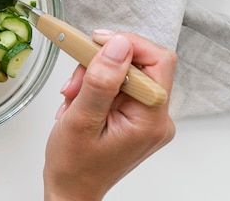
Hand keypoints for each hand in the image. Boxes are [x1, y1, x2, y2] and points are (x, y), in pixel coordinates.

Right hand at [43, 31, 175, 200]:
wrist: (71, 189)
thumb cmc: (73, 164)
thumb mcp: (81, 119)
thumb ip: (101, 81)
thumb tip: (118, 45)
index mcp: (151, 120)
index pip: (157, 61)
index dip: (127, 45)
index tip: (95, 42)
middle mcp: (157, 118)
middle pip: (138, 65)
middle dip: (100, 66)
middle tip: (74, 82)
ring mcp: (147, 118)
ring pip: (124, 74)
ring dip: (93, 78)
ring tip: (71, 98)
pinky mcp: (135, 117)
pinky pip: (119, 87)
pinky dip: (95, 87)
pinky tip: (79, 103)